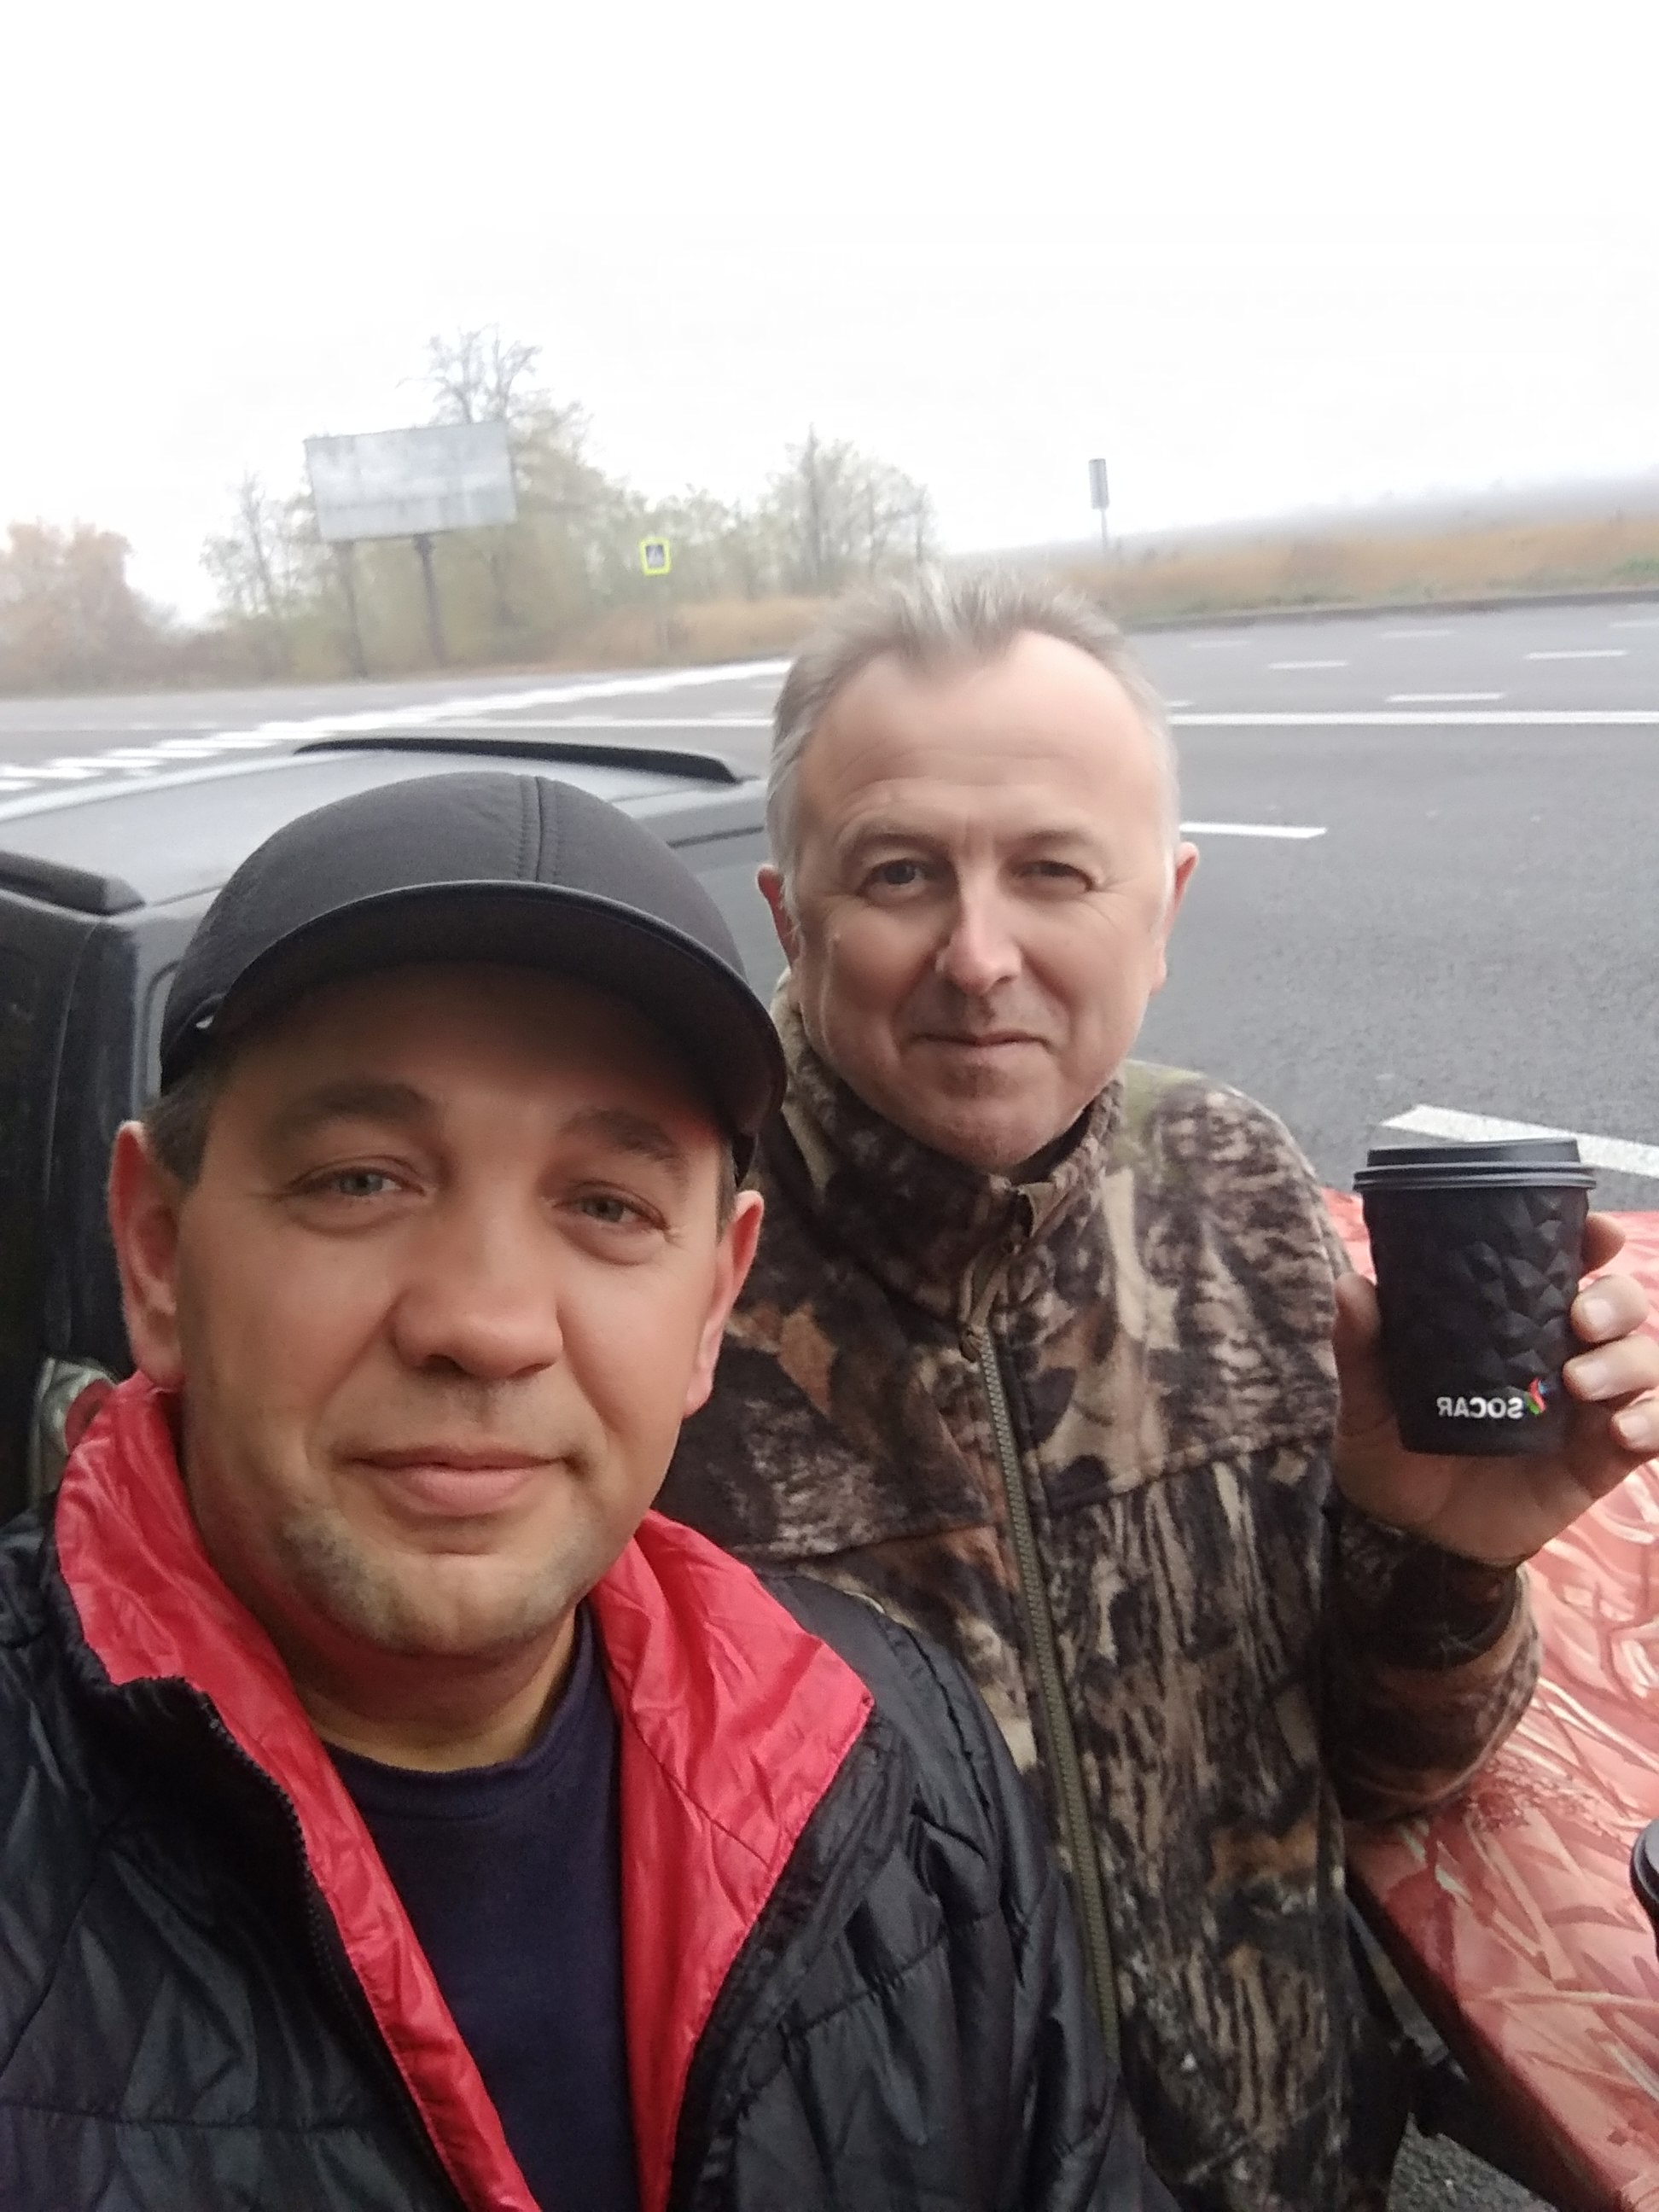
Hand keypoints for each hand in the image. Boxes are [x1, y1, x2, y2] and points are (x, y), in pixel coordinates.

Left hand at [1331, 1214, 1658, 1564]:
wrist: (1407, 1535)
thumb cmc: (1392, 1453)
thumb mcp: (1368, 1403)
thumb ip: (1364, 1349)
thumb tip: (1353, 1286)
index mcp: (1510, 1325)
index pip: (1564, 1267)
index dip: (1591, 1241)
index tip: (1594, 1232)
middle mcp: (1559, 1354)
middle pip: (1620, 1307)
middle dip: (1616, 1301)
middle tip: (1579, 1318)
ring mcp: (1586, 1406)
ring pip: (1645, 1360)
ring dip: (1628, 1362)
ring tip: (1581, 1382)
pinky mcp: (1600, 1458)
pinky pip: (1652, 1429)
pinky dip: (1652, 1421)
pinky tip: (1623, 1432)